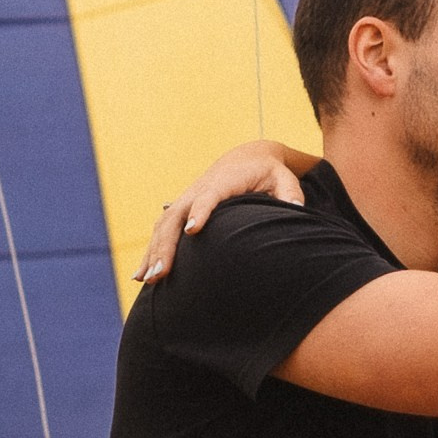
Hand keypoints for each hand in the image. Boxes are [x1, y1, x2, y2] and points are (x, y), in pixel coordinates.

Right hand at [134, 142, 310, 280]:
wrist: (247, 158)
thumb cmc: (269, 172)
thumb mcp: (284, 179)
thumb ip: (290, 193)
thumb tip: (295, 210)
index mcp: (223, 181)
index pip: (209, 195)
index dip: (200, 211)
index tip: (192, 230)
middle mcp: (198, 190)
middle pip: (176, 216)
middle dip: (166, 245)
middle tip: (161, 274)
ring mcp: (186, 200)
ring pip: (163, 226)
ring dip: (153, 252)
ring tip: (146, 280)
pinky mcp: (181, 210)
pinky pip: (161, 231)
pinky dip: (150, 252)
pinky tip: (141, 276)